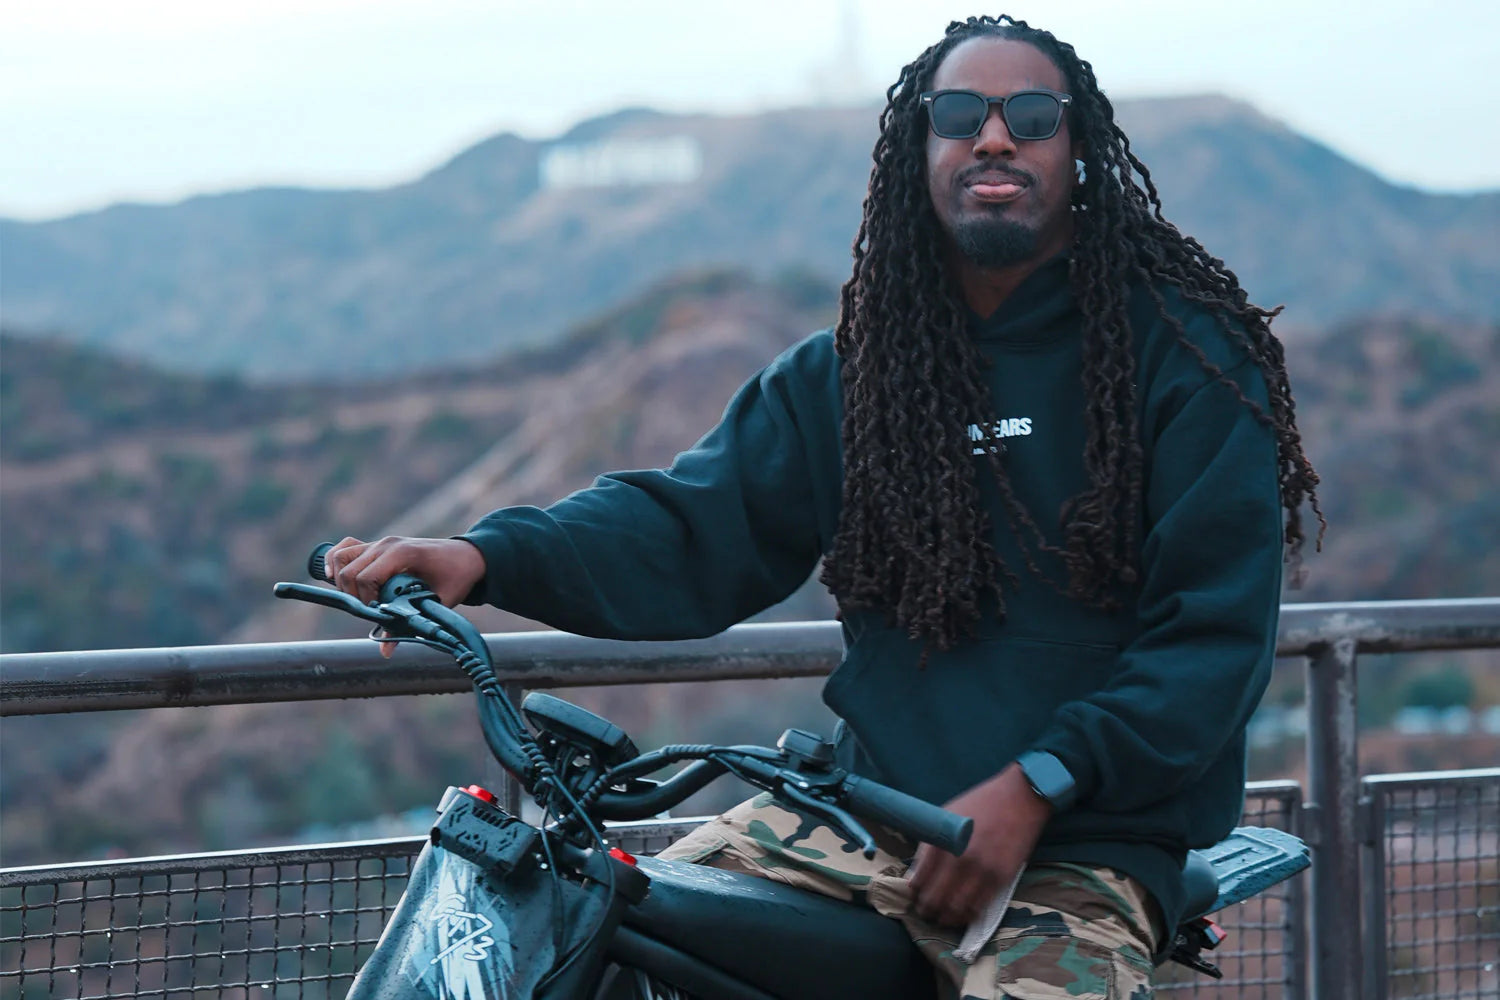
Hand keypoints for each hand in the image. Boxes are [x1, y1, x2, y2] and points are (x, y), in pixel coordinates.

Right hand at [323, 536, 486, 656]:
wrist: (467, 557)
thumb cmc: (455, 577)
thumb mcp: (436, 602)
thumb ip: (408, 623)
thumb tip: (385, 650)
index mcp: (402, 554)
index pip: (365, 578)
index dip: (365, 600)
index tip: (377, 613)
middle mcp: (386, 544)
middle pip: (349, 570)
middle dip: (352, 595)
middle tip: (369, 609)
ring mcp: (380, 542)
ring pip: (342, 557)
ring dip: (341, 580)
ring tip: (355, 597)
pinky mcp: (377, 545)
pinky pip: (346, 547)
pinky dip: (335, 560)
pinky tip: (332, 576)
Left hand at [908, 763, 1052, 927]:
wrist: (1019, 797)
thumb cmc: (979, 803)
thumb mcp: (946, 815)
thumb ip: (931, 843)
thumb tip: (917, 872)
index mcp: (941, 842)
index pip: (919, 879)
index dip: (914, 893)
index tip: (914, 897)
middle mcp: (958, 859)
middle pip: (935, 898)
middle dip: (926, 910)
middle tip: (925, 913)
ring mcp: (981, 871)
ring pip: (956, 909)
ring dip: (946, 918)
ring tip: (942, 918)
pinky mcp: (1001, 878)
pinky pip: (979, 907)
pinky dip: (967, 916)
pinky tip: (962, 915)